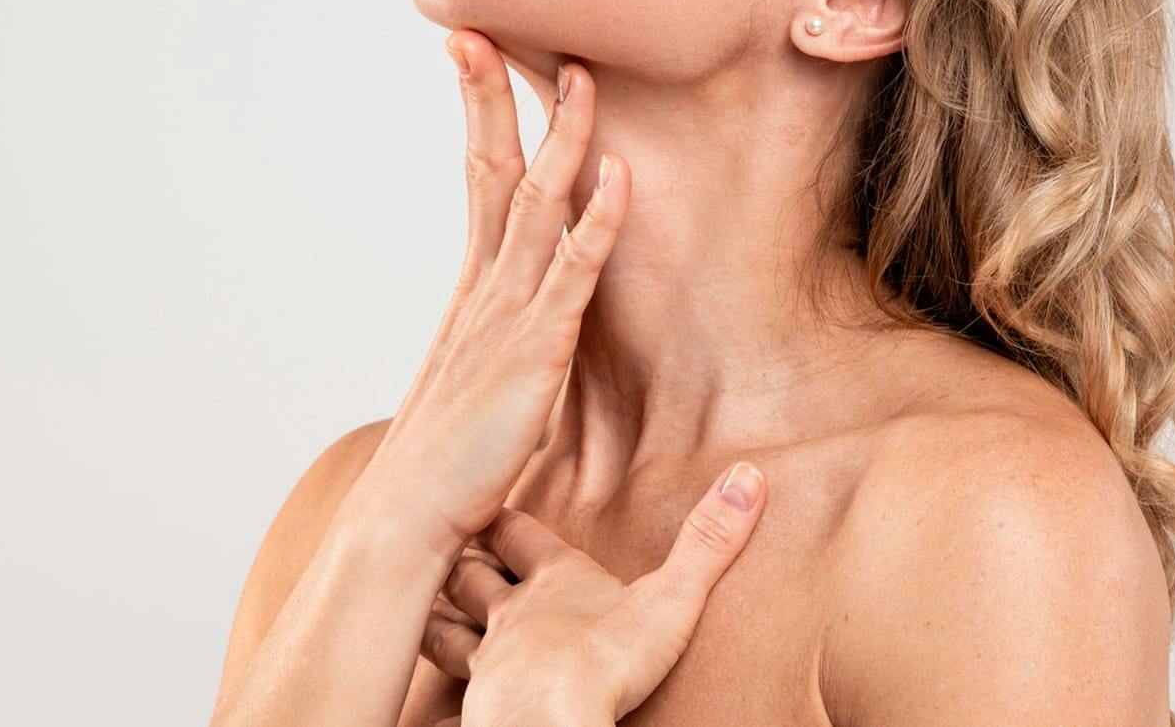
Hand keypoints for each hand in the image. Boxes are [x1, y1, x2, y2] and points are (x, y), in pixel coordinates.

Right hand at [348, 30, 628, 560]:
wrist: (407, 521)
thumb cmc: (444, 460)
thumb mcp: (472, 378)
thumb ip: (494, 337)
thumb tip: (508, 319)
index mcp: (474, 288)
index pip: (476, 177)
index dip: (479, 114)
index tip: (474, 53)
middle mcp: (487, 286)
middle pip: (492, 170)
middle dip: (495, 97)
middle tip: (489, 27)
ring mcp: (509, 313)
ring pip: (539, 204)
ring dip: (562, 138)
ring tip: (579, 77)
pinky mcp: (537, 350)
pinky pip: (574, 271)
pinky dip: (599, 219)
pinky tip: (618, 176)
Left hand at [420, 462, 768, 726]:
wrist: (551, 722)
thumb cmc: (608, 657)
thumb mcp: (671, 594)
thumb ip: (709, 540)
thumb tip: (751, 474)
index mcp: (553, 580)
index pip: (519, 534)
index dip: (503, 517)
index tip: (488, 500)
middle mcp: (511, 616)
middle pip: (471, 576)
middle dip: (460, 561)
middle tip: (446, 546)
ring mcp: (485, 666)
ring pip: (447, 633)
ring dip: (437, 620)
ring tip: (423, 611)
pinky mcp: (476, 714)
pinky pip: (446, 709)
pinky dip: (436, 708)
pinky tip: (431, 713)